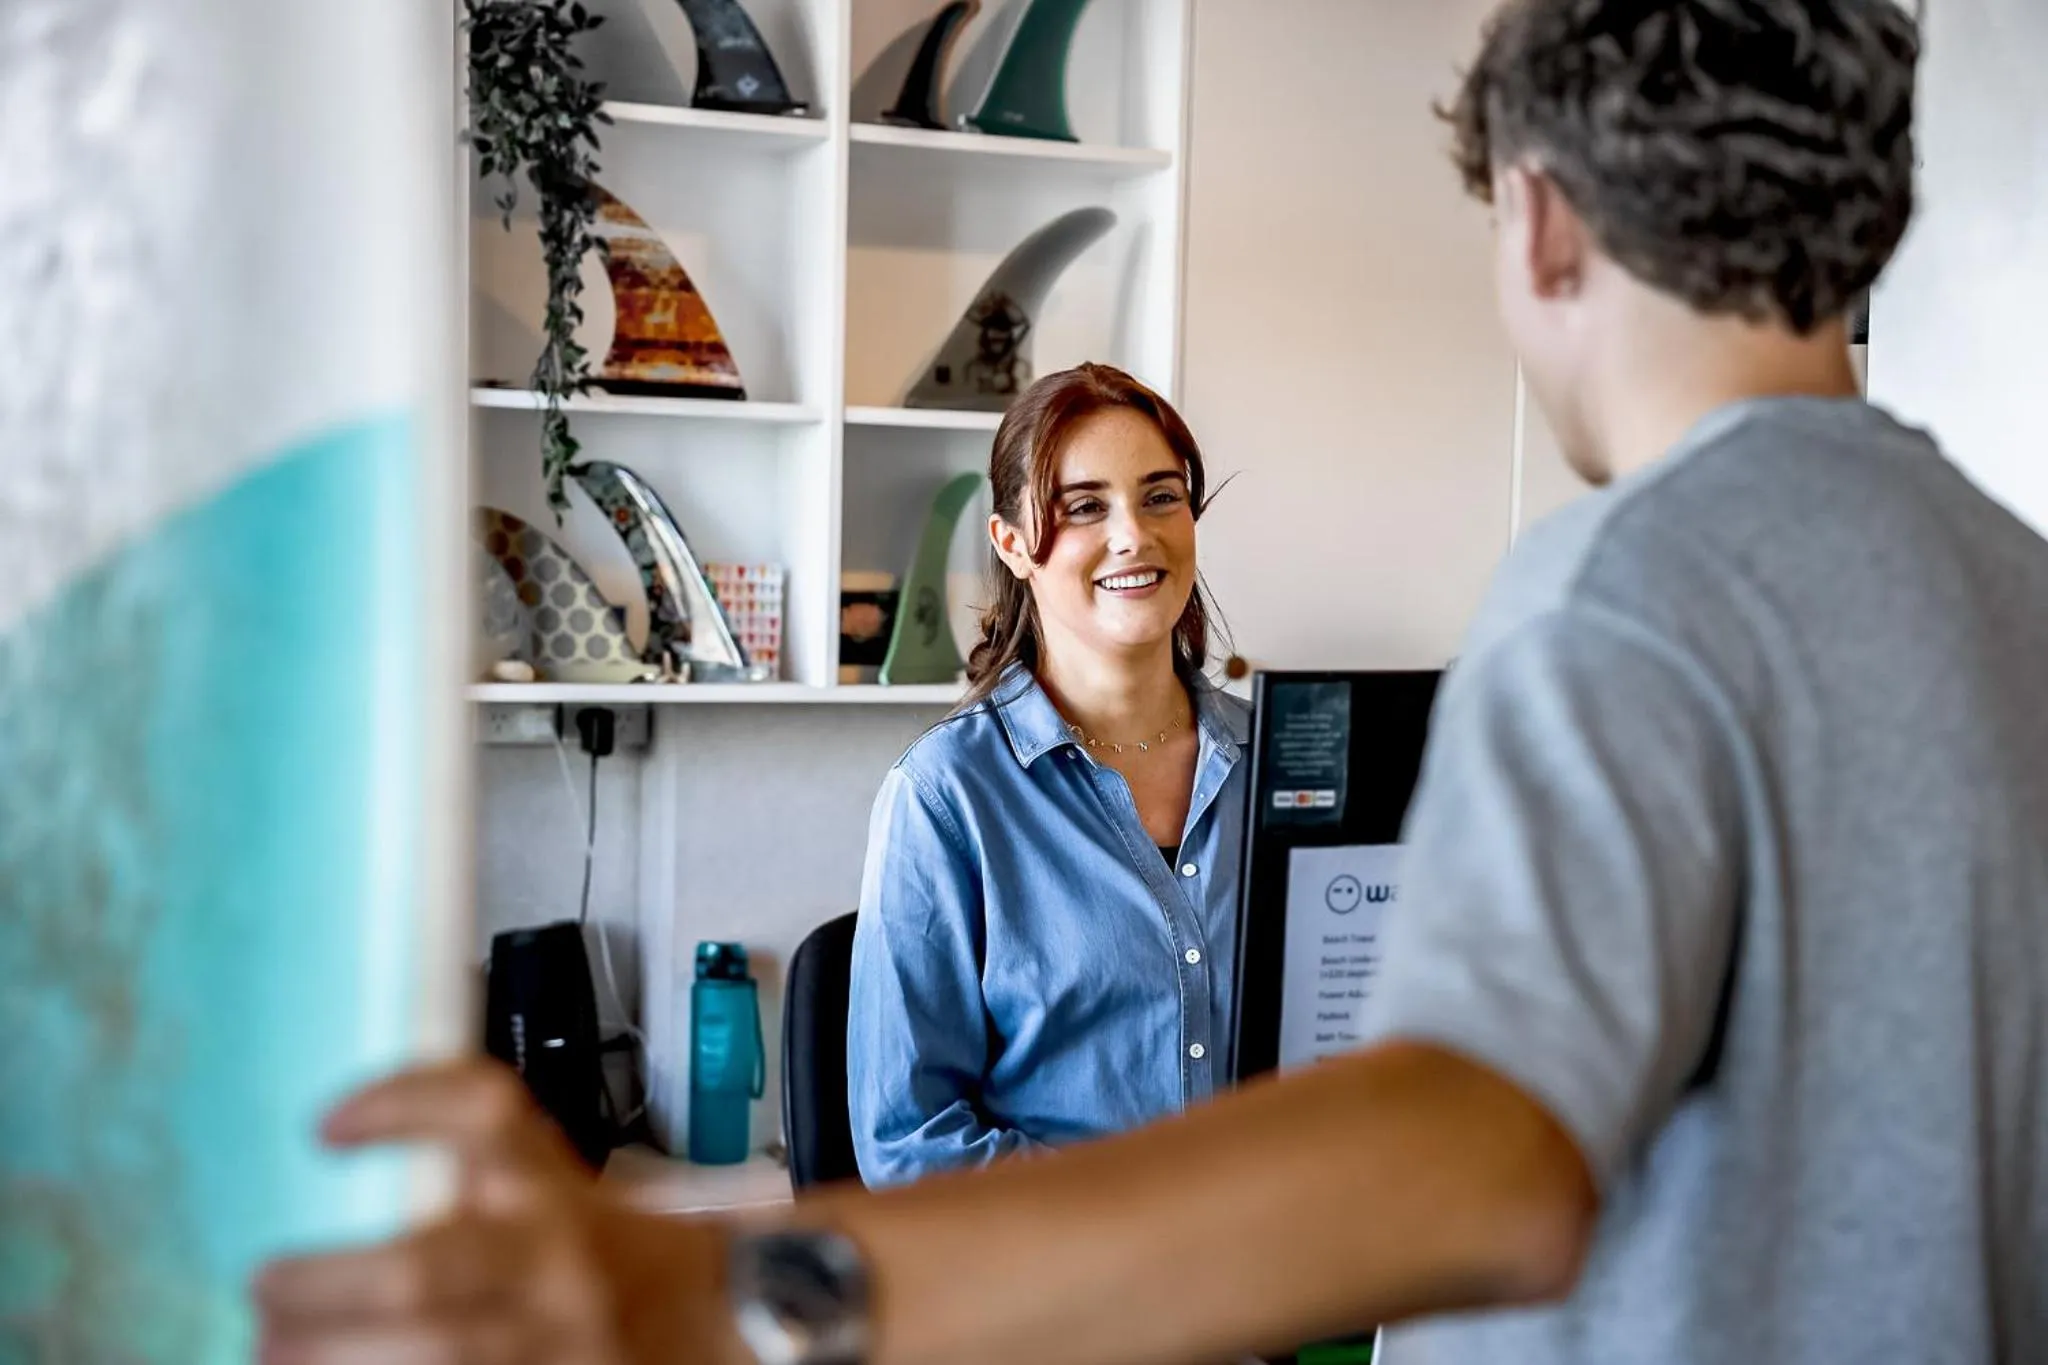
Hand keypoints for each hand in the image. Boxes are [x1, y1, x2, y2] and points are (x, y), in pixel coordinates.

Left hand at [255, 1059, 750, 1364]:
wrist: (709, 1326)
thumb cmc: (614, 1254)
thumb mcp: (557, 1188)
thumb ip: (480, 1170)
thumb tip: (337, 1147)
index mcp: (553, 1189)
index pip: (485, 1113)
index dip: (404, 1104)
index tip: (325, 1128)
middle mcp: (553, 1260)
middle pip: (425, 1270)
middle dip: (325, 1284)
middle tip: (265, 1284)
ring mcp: (549, 1339)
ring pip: (434, 1350)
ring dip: (333, 1353)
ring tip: (273, 1349)